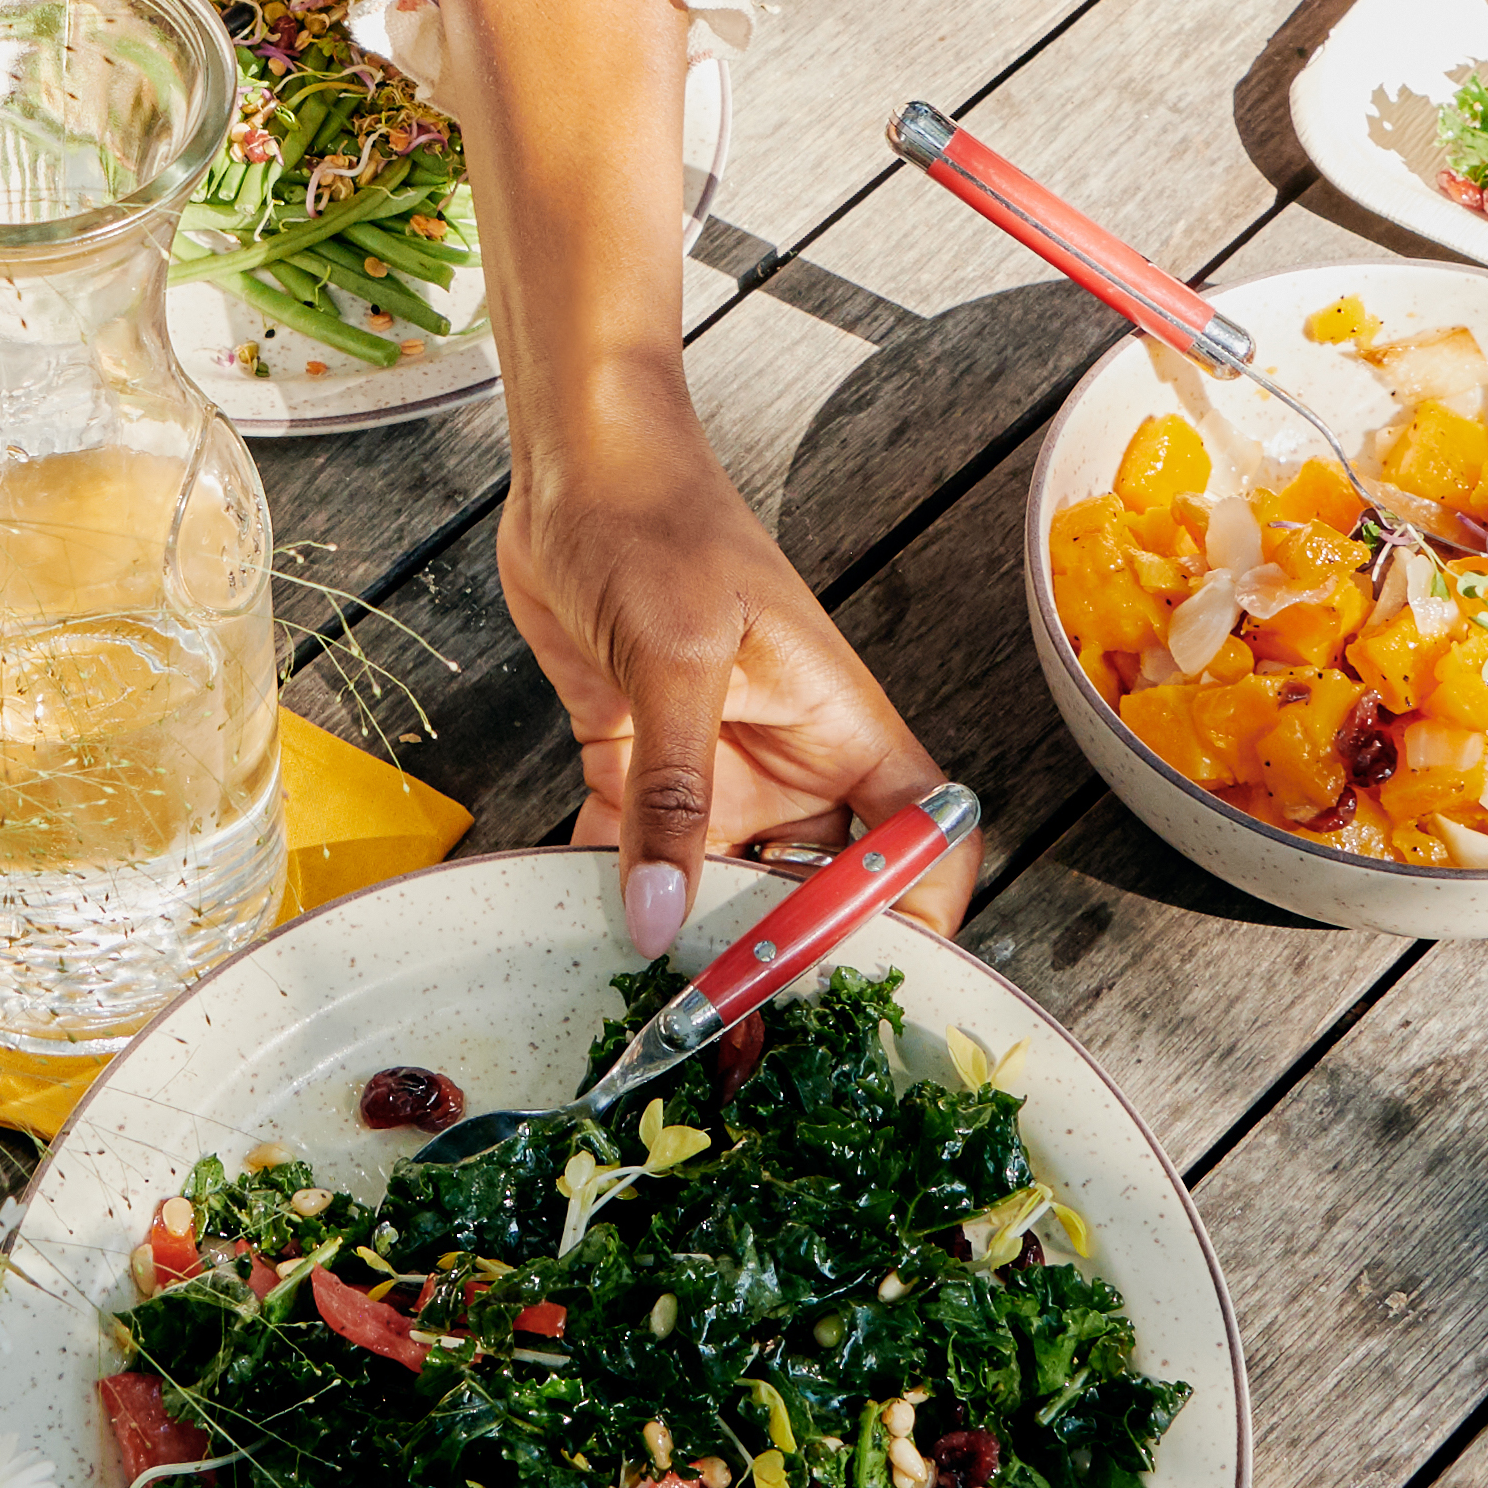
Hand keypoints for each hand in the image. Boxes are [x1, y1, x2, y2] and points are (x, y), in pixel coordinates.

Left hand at [498, 361, 970, 962]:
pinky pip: (632, 849)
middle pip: (814, 884)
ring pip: (716, 879)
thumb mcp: (677, 657)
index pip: (919, 843)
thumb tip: (665, 919)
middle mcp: (788, 757)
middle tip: (733, 1030)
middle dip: (781, 955)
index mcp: (842, 726)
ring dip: (686, 930)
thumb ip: (673, 795)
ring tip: (647, 1002)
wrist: (573, 457)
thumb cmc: (659, 519)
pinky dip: (605, 886)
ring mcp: (711, 761)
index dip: (916, 918)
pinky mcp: (636, 758)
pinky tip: (567, 921)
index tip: (874, 991)